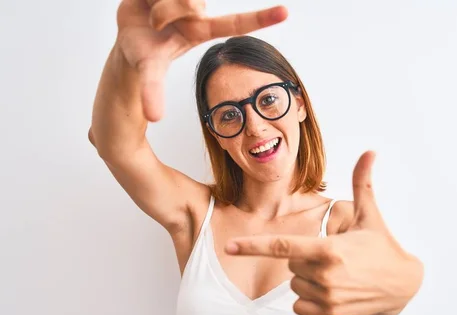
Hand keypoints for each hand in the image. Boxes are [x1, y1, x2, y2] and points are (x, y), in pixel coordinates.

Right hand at [115, 0, 287, 120]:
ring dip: (158, 9)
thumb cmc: (146, 54)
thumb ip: (152, 92)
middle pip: (193, 3)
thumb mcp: (149, 74)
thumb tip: (154, 118)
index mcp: (201, 29)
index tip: (286, 13)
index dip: (261, 18)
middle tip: (159, 24)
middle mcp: (196, 10)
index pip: (235, 23)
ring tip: (151, 18)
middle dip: (172, 12)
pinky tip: (145, 3)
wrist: (126, 37)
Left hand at [225, 151, 423, 314]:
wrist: (403, 284)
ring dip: (307, 278)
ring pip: (294, 285)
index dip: (252, 246)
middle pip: (290, 264)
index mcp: (328, 250)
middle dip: (304, 257)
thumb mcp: (369, 215)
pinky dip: (309, 298)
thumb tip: (369, 152)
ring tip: (337, 273)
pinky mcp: (330, 314)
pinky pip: (299, 305)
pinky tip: (332, 289)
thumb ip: (362, 182)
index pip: (282, 246)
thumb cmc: (382, 246)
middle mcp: (324, 276)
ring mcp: (327, 298)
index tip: (230, 247)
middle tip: (334, 255)